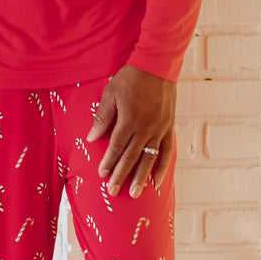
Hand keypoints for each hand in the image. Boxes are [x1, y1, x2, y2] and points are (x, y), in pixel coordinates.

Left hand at [86, 65, 175, 197]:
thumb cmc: (130, 78)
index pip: (116, 146)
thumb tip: (92, 138)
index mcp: (129, 120)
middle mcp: (145, 128)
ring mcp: (159, 129)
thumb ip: (102, 118)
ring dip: (141, 177)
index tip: (102, 175)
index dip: (109, 162)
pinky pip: (166, 151)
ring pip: (149, 158)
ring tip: (135, 193)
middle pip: (131, 157)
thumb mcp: (110, 94)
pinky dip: (162, 167)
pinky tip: (156, 181)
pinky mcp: (168, 127)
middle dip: (121, 175)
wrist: (157, 65)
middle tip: (114, 191)